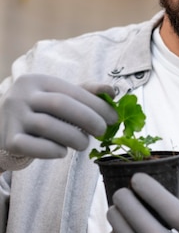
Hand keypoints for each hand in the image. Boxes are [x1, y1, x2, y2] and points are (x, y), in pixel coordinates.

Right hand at [0, 74, 117, 158]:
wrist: (2, 128)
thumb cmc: (39, 112)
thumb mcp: (58, 96)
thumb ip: (84, 92)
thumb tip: (112, 91)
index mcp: (38, 80)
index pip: (72, 90)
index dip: (97, 104)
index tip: (114, 118)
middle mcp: (22, 95)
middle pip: (60, 104)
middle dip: (88, 119)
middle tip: (102, 132)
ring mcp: (12, 117)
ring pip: (47, 126)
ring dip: (73, 137)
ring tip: (83, 144)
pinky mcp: (8, 139)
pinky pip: (32, 146)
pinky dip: (52, 151)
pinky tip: (62, 152)